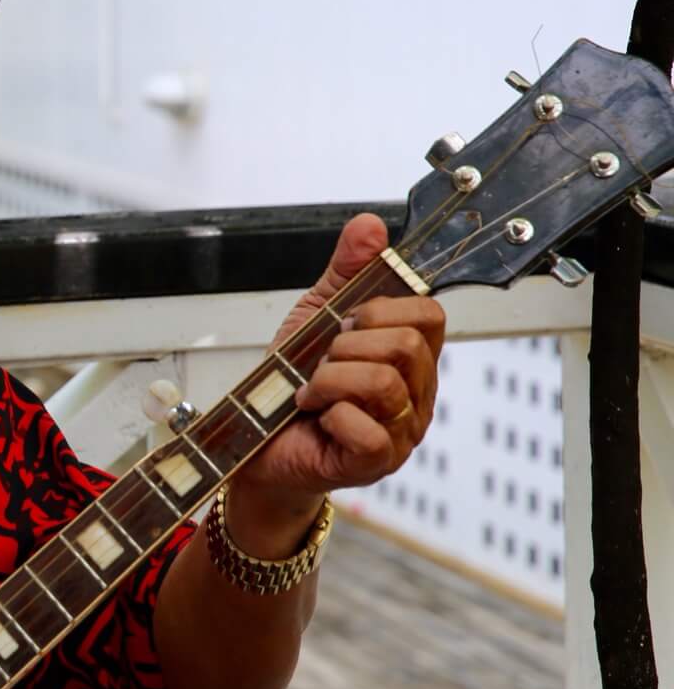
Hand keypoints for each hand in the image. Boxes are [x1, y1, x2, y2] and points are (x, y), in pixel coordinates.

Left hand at [228, 214, 446, 543]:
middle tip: (322, 360)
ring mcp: (401, 431)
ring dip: (330, 378)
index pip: (430, 314)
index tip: (346, 324)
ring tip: (311, 390)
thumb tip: (370, 226)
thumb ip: (345, 273)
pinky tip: (318, 418)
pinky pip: (368, 429)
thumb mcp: (315, 318)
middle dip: (348, 343)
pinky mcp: (376, 462)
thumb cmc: (291, 386)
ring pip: (384, 382)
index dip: (383, 309)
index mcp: (411, 357)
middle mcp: (416, 394)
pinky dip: (331, 414)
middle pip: (408, 344)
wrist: (257, 444)